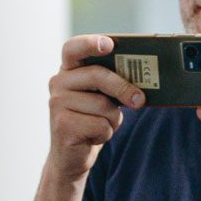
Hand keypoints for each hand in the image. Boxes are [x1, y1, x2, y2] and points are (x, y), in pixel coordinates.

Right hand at [48, 35, 142, 181]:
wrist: (71, 157)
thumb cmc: (91, 121)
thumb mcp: (102, 98)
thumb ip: (113, 85)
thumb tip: (142, 85)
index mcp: (68, 71)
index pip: (73, 48)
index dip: (91, 43)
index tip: (110, 45)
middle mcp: (58, 83)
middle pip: (98, 75)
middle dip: (124, 88)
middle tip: (140, 100)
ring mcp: (57, 104)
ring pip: (103, 105)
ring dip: (112, 119)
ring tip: (101, 125)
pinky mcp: (63, 125)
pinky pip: (100, 125)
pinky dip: (105, 134)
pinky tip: (92, 137)